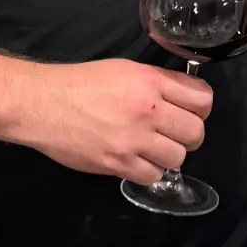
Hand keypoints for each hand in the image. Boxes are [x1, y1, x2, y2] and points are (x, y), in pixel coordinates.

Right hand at [14, 58, 212, 181]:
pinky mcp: (119, 164)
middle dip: (188, 135)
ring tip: (151, 149)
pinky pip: (153, 176)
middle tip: (172, 134)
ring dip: (168, 155)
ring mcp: (134, 139)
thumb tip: (181, 98)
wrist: (44, 104)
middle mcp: (148, 109)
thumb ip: (156, 83)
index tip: (190, 111)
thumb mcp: (124, 70)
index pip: (202, 98)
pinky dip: (148, 171)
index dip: (200, 107)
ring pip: (178, 157)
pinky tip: (136, 160)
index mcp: (151, 81)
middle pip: (195, 132)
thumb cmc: (81, 83)